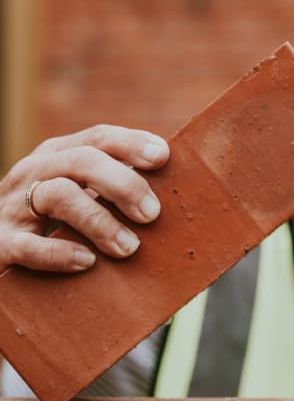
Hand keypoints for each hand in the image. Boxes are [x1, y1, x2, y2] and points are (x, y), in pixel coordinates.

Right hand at [0, 125, 169, 273]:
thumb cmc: (46, 223)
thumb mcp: (76, 195)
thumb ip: (110, 188)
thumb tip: (169, 193)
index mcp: (57, 155)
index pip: (98, 138)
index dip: (132, 143)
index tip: (163, 157)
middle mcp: (34, 173)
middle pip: (82, 161)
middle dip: (123, 184)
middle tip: (152, 213)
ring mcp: (13, 207)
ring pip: (59, 195)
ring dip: (99, 221)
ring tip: (129, 247)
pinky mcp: (0, 244)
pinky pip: (28, 245)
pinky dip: (60, 253)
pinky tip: (87, 262)